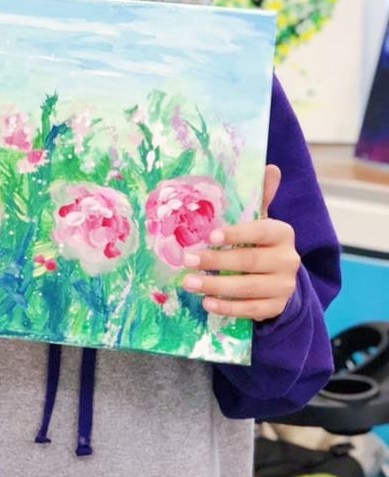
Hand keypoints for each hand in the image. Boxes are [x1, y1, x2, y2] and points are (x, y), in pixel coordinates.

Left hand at [181, 165, 300, 320]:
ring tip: (189, 282)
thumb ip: (261, 196)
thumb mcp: (260, 219)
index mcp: (283, 233)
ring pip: (248, 287)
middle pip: (250, 261)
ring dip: (216, 286)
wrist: (279, 277)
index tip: (210, 236)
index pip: (260, 231)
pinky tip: (207, 303)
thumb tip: (271, 167)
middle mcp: (288, 259)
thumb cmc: (260, 242)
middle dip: (216, 261)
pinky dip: (228, 307)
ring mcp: (284, 286)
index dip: (236, 233)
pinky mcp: (276, 307)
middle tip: (187, 259)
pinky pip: (251, 310)